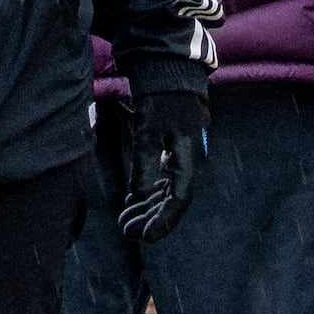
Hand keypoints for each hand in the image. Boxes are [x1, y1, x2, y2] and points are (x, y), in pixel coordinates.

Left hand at [117, 87, 206, 243]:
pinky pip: (162, 181)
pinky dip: (148, 193)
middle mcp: (188, 163)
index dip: (163, 222)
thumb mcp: (149, 132)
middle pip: (171, 202)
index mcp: (188, 161)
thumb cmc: (161, 102)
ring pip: (166, 193)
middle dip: (150, 219)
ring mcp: (181, 159)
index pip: (178, 201)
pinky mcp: (173, 153)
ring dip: (147, 209)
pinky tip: (131, 201)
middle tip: (126, 231)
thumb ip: (144, 164)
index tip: (145, 238)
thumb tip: (137, 194)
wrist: (170, 75)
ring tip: (124, 221)